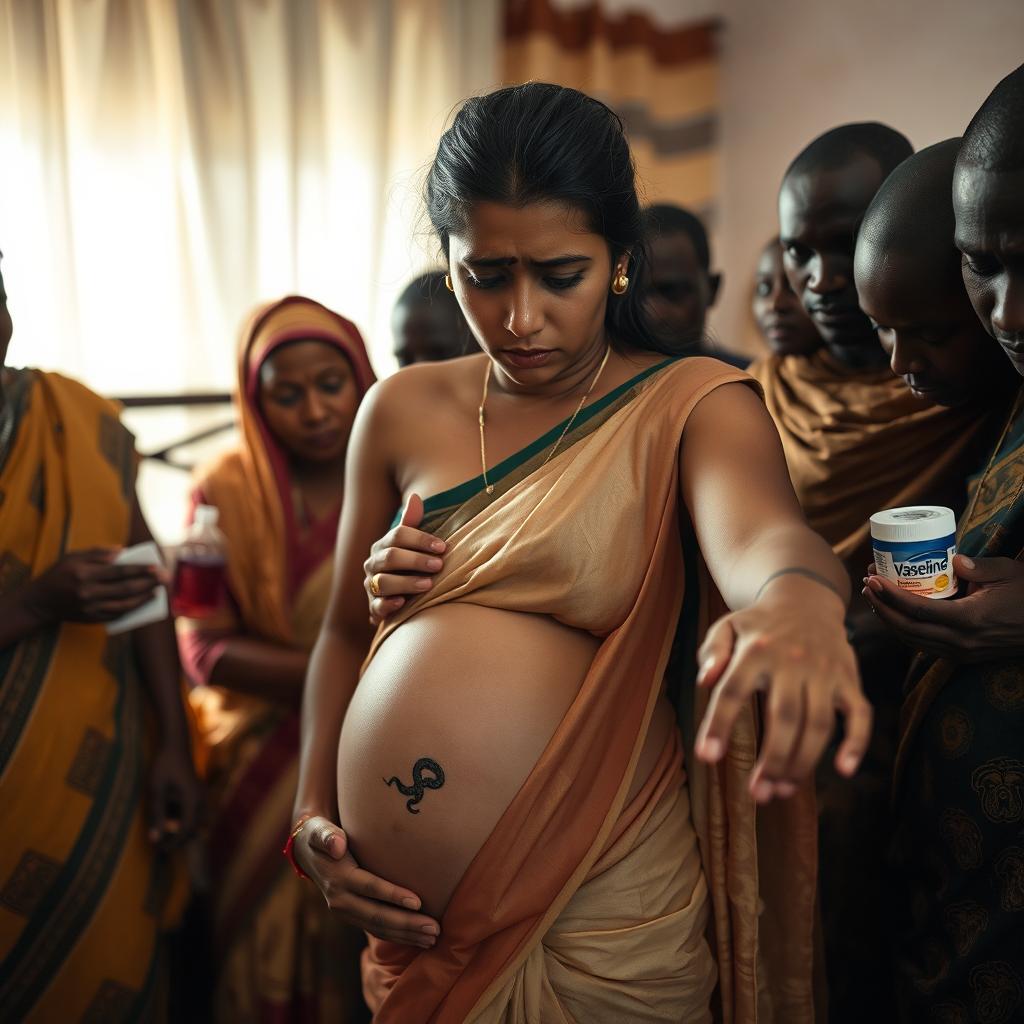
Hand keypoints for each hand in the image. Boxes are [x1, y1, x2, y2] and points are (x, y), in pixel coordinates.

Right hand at [24, 548, 160, 624]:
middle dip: (148, 583)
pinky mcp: (91, 618)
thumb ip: (98, 553)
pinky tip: (143, 602)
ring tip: (158, 591)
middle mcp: (88, 592)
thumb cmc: (59, 574)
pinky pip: (117, 615)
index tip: (157, 567)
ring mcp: (90, 608)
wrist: (39, 602)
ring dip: (144, 598)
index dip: (140, 569)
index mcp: (84, 573)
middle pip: (126, 588)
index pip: (119, 571)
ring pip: (125, 604)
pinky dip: (132, 609)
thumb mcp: (73, 557)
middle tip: (165, 578)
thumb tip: (123, 552)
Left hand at [148, 744, 202, 848]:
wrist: (176, 744)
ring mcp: (203, 795)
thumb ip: (157, 815)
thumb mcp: (156, 790)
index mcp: (193, 800)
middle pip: (195, 828)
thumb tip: (155, 839)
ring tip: (166, 833)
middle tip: (162, 845)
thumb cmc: (164, 765)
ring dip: (184, 829)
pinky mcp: (199, 792)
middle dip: (180, 839)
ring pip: (198, 821)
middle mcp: (202, 799)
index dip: (174, 843)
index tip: (160, 849)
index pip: (186, 830)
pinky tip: (171, 817)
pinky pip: (197, 812)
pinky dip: (186, 819)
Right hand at [293, 816, 439, 947]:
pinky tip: (418, 938)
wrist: (307, 852)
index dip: (393, 895)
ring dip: (406, 935)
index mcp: (338, 879)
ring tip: (432, 938)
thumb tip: (338, 845)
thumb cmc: (320, 835)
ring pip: (378, 928)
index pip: (370, 888)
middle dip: (407, 924)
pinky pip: (376, 929)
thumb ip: (327, 836)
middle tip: (434, 929)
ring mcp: (346, 911)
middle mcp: (341, 900)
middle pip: (377, 916)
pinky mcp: (352, 915)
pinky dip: (397, 935)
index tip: (418, 902)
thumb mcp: (319, 831)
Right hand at [363, 494, 446, 624]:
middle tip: (439, 565)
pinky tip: (403, 603)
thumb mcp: (411, 545)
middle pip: (391, 557)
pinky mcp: (374, 608)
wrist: (399, 599)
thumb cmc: (409, 566)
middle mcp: (373, 563)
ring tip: (429, 584)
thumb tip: (415, 496)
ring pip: (383, 582)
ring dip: (407, 582)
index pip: (398, 535)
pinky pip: (376, 606)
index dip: (421, 539)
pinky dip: (388, 604)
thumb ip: (413, 523)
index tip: (443, 547)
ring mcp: (372, 586)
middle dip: (416, 560)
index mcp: (383, 545)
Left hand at [695, 576, 870, 803]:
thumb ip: (712, 653)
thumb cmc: (759, 624)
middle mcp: (792, 661)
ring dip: (802, 762)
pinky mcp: (848, 679)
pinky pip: (859, 714)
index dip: (719, 724)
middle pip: (784, 718)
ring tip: (781, 791)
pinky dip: (856, 743)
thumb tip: (705, 681)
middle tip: (758, 794)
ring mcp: (824, 672)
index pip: (733, 690)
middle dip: (772, 760)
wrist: (805, 599)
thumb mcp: (727, 627)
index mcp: (755, 650)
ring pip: (818, 725)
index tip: (706, 757)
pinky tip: (844, 770)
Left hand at [862, 554, 1023, 662]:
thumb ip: (978, 567)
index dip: (890, 596)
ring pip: (912, 641)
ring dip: (889, 619)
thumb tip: (953, 560)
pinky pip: (924, 645)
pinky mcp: (963, 656)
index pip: (917, 610)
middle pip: (906, 629)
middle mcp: (961, 642)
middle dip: (880, 607)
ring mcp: (961, 653)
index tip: (872, 578)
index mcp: (969, 620)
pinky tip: (895, 614)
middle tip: (867, 584)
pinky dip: (904, 631)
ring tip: (874, 597)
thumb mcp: (1008, 573)